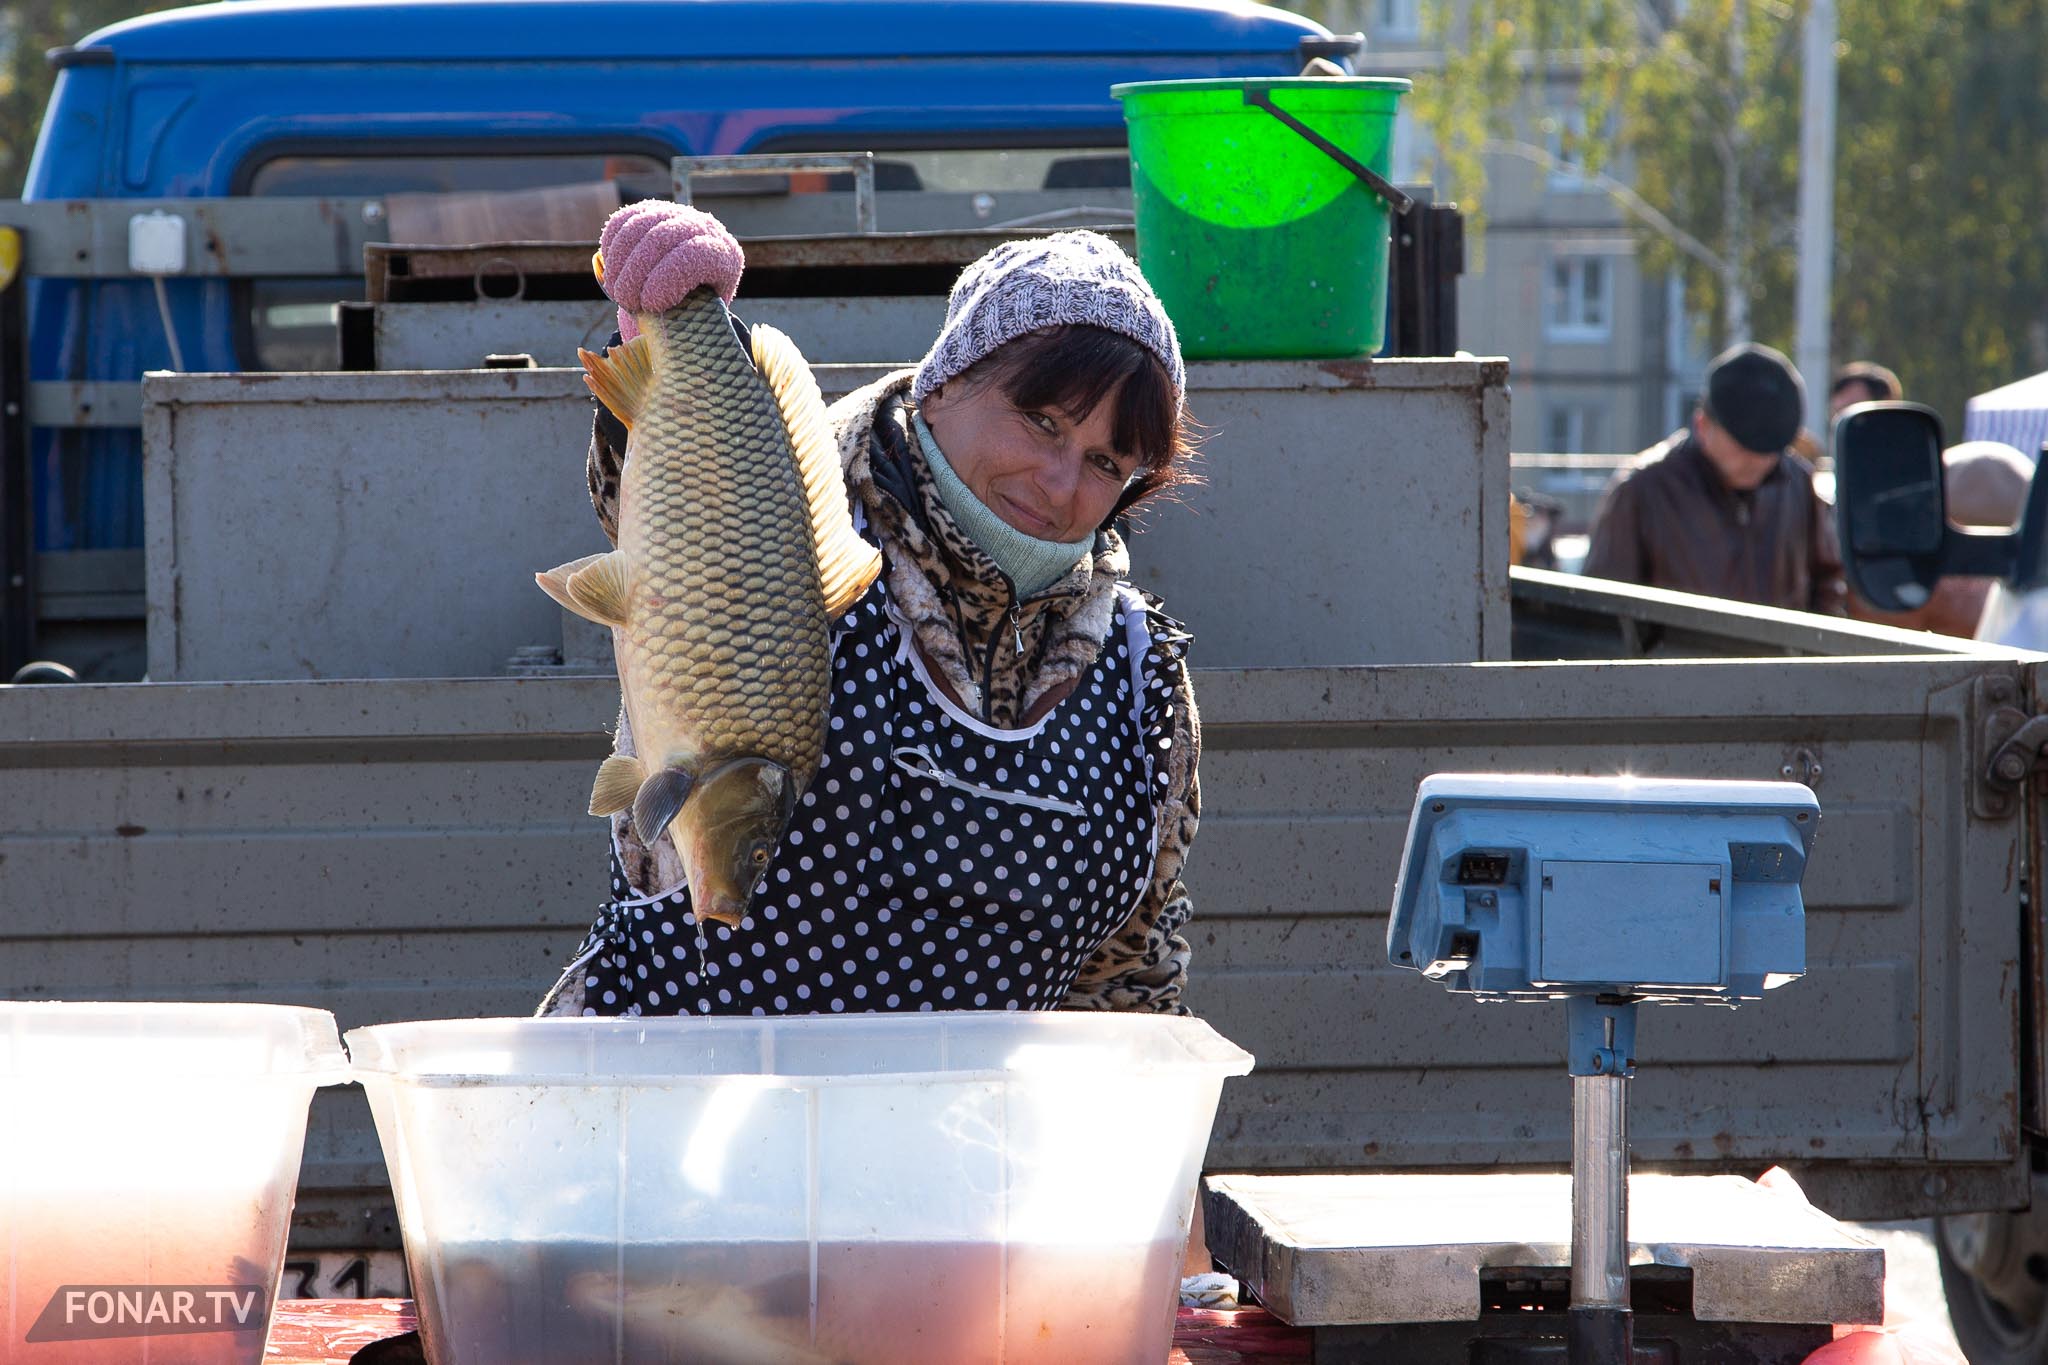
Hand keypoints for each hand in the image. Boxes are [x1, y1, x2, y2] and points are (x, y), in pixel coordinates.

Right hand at [595, 201, 744, 338]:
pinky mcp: (650, 209)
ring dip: (620, 262)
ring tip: (617, 291)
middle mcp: (703, 227)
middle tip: (626, 301)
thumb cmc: (697, 308)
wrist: (692, 282)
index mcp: (724, 255)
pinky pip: (623, 220)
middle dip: (636, 272)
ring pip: (639, 226)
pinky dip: (611, 246)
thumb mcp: (701, 316)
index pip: (696, 255)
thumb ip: (687, 316)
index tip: (649, 305)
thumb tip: (657, 321)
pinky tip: (612, 270)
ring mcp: (676, 213)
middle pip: (662, 237)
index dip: (667, 278)